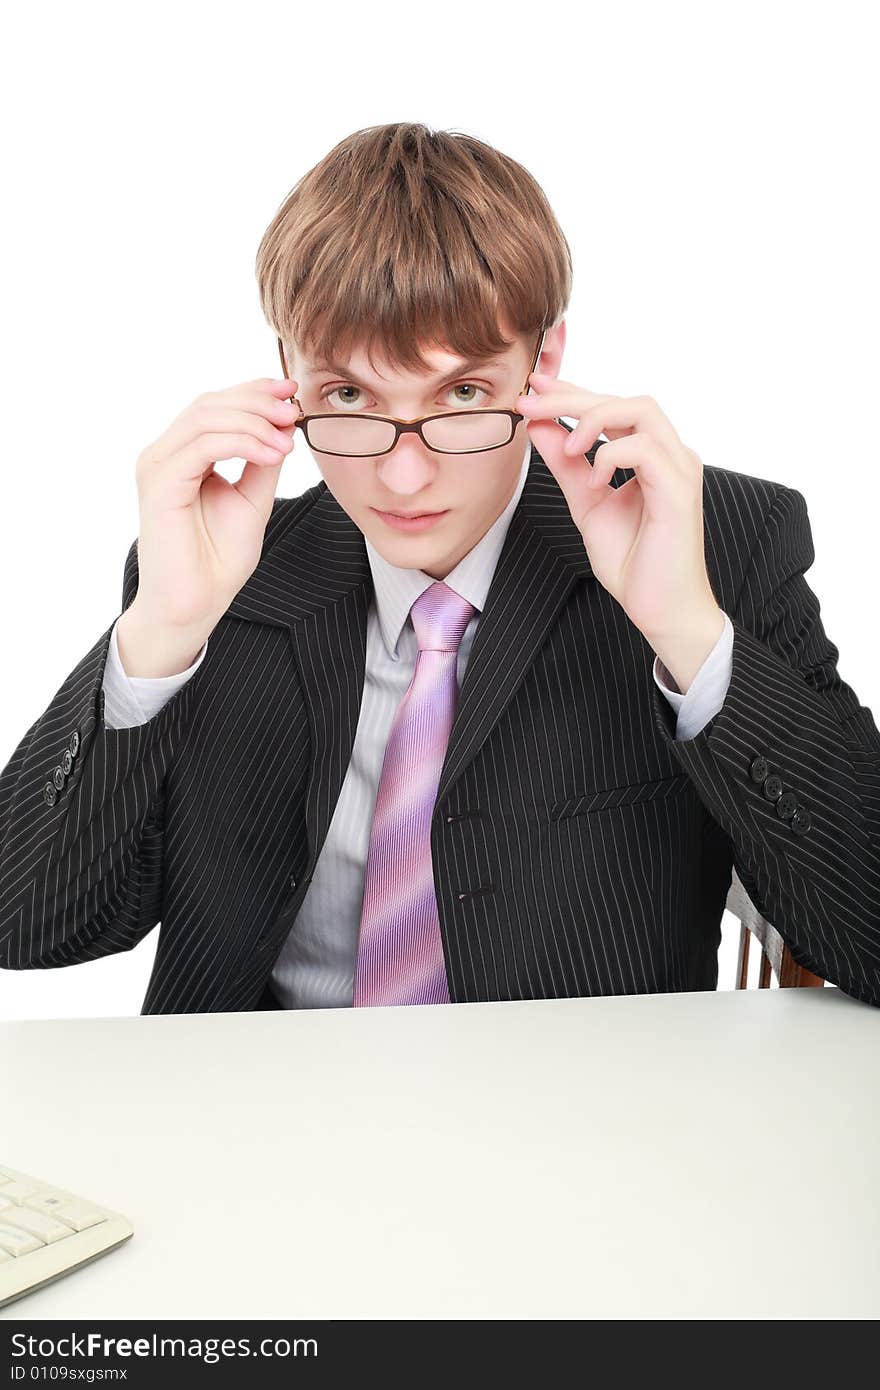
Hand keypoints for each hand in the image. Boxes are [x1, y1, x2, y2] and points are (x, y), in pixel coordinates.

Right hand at [131, 377, 300, 630]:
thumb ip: (262, 461)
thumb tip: (283, 424)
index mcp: (183, 455)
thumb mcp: (252, 499)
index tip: (290, 392)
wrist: (195, 605)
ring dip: (253, 422)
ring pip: (205, 418)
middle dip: (255, 400)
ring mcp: (157, 467)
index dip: (252, 391)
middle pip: (209, 404)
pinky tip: (272, 454)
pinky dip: (242, 443)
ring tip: (287, 437)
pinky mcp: (159, 485)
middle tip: (292, 409)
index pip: (214, 405)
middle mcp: (164, 454)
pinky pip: (202, 447)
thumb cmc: (218, 558)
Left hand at [516, 374, 724, 682]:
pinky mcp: (679, 490)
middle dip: (572, 397)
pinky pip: (644, 448)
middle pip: (625, 400)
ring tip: (568, 446)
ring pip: (640, 410)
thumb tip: (540, 427)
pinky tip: (594, 480)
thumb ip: (566, 466)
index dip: (573, 393)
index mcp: (652, 456)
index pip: (613, 408)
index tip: (534, 389)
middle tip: (530, 403)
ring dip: (594, 419)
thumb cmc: (634, 564)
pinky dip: (609, 456)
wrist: (661, 610)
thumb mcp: (586, 504)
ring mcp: (679, 468)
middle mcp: (670, 454)